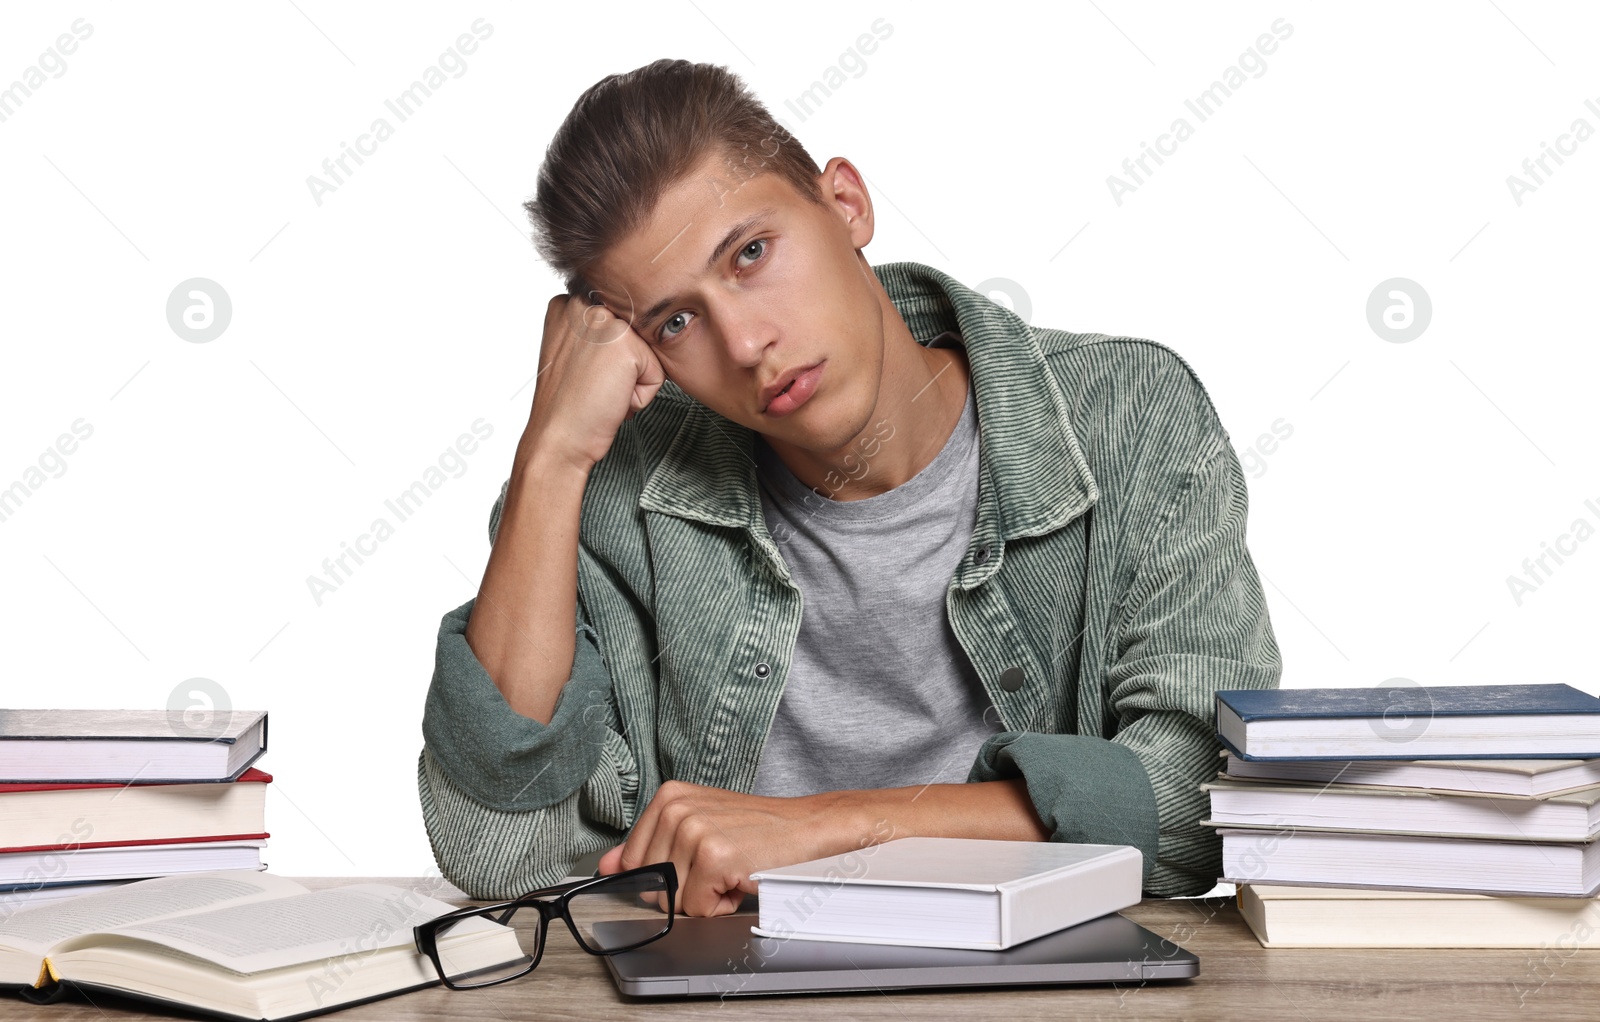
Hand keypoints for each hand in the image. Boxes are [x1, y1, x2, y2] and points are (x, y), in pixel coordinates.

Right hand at [520, 293, 665, 473]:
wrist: (557, 438)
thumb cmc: (568, 406)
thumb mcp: (574, 355)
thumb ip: (598, 334)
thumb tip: (637, 330)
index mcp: (567, 305)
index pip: (619, 325)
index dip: (608, 360)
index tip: (585, 375)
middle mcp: (583, 305)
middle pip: (635, 336)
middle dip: (623, 367)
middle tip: (592, 386)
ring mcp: (603, 322)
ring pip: (648, 353)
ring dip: (632, 380)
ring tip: (601, 392)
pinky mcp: (624, 345)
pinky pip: (656, 374)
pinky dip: (640, 396)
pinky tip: (610, 398)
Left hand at [595, 781, 878, 917]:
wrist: (810, 829)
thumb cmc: (759, 832)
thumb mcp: (699, 828)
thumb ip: (650, 846)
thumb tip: (607, 864)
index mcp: (668, 796)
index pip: (634, 863)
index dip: (668, 875)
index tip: (697, 860)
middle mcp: (675, 808)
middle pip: (651, 885)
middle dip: (686, 889)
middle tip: (721, 865)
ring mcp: (693, 830)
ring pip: (672, 900)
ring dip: (705, 898)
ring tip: (732, 869)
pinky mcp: (713, 856)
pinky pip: (697, 908)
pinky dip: (721, 905)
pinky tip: (740, 878)